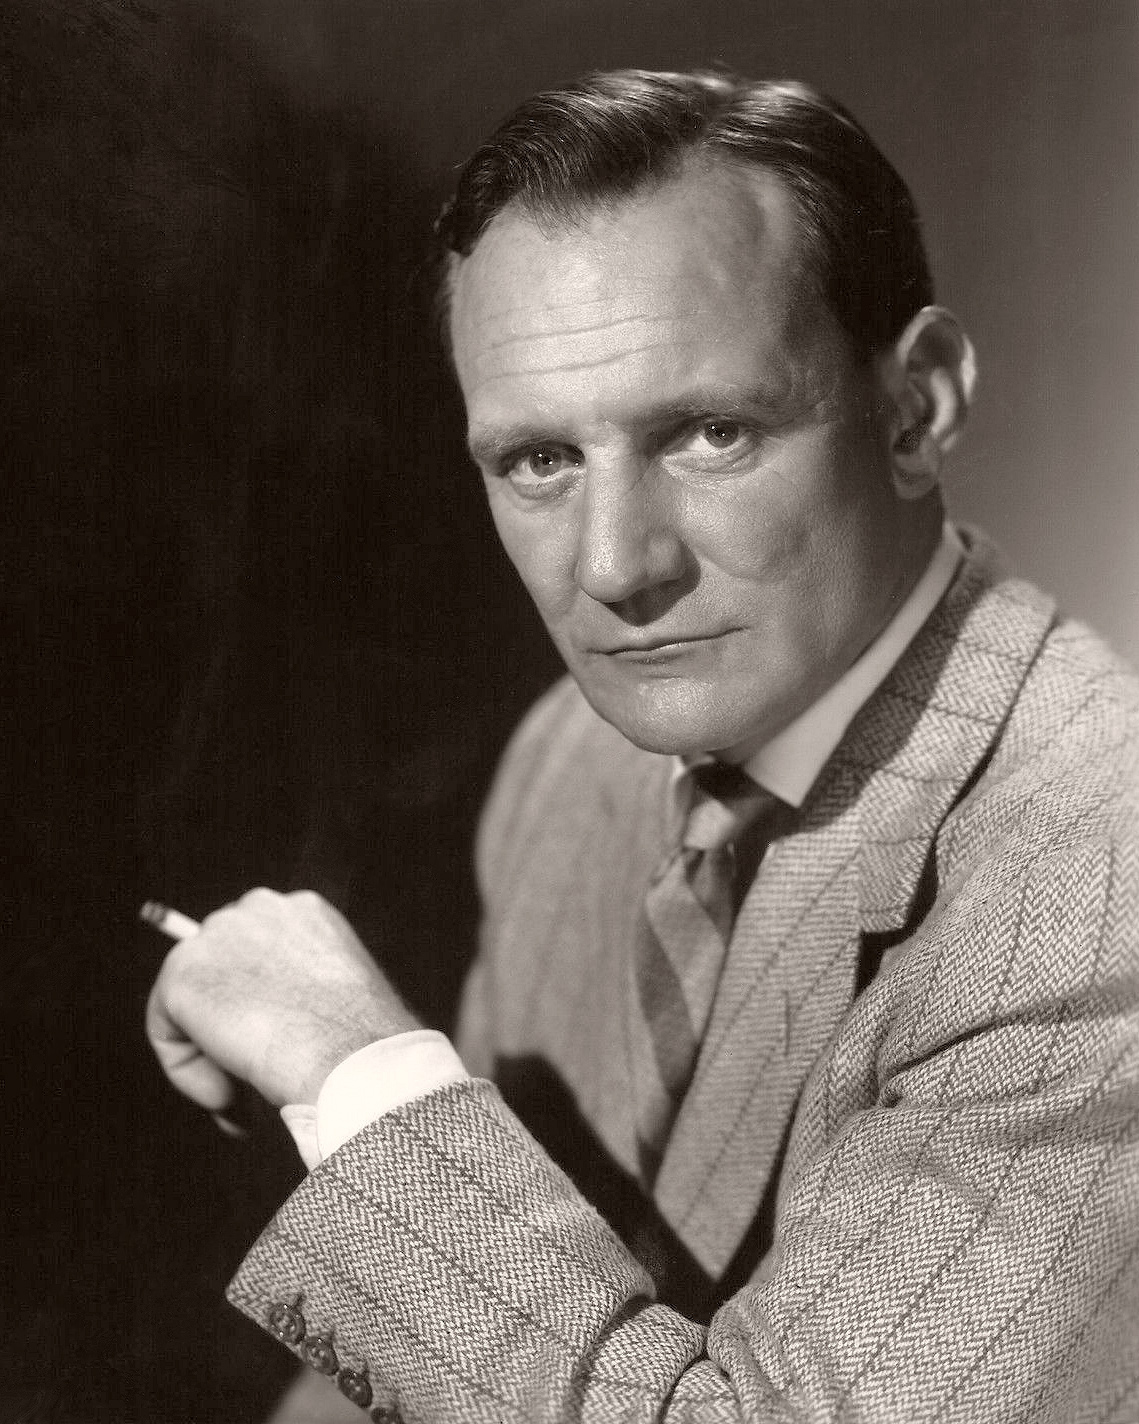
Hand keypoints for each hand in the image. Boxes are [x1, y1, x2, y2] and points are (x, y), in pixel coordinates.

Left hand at [146, 888, 417, 1111]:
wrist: (351, 1058)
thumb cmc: (360, 1048)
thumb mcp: (338, 1005)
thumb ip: (297, 1000)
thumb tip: (261, 1037)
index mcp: (305, 912)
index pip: (255, 952)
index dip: (256, 1007)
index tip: (275, 1052)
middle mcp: (259, 907)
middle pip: (217, 969)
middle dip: (228, 1025)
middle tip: (253, 1078)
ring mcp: (217, 935)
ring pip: (190, 1003)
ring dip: (212, 1053)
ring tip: (244, 1093)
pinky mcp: (183, 974)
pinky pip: (166, 1033)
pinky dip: (188, 1073)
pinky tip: (227, 1095)